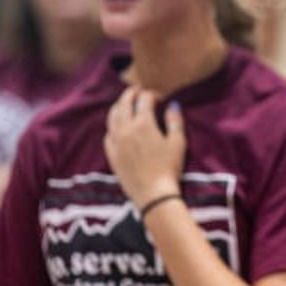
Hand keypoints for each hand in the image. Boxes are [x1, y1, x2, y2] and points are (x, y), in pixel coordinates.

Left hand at [104, 86, 185, 209]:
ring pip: (112, 117)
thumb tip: (172, 105)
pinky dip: (113, 125)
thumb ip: (174, 121)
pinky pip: (108, 134)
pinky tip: (117, 126)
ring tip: (125, 103)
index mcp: (143, 123)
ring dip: (119, 106)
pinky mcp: (111, 155)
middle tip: (137, 90)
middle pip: (124, 103)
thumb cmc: (169, 168)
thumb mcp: (177, 142)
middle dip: (131, 93)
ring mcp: (116, 142)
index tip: (160, 97)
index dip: (152, 94)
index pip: (144, 99)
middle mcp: (126, 129)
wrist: (153, 195)